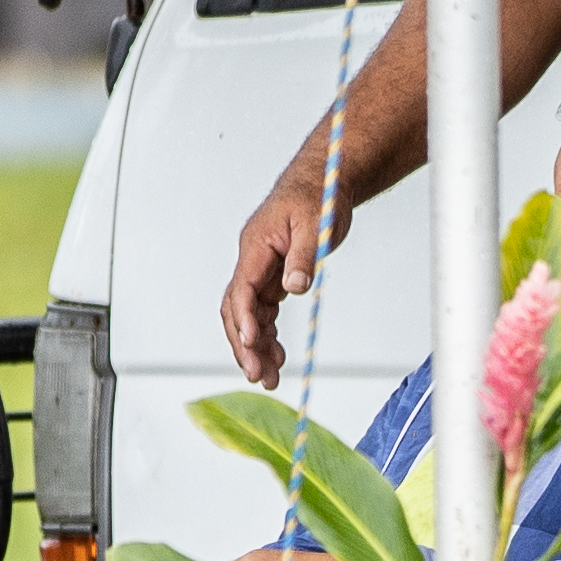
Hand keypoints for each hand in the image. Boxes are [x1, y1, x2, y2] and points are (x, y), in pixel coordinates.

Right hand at [221, 163, 337, 386]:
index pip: (242, 288)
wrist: (323, 182)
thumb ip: (305, 257)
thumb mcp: (316, 225)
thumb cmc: (318, 197)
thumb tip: (297, 287)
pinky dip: (268, 334)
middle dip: (244, 344)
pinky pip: (263, 312)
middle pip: (237, 309)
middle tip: (258, 375)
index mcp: (256, 245)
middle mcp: (252, 260)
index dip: (245, 318)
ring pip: (249, 315)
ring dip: (255, 346)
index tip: (252, 344)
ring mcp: (261, 270)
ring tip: (270, 378)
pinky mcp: (274, 277)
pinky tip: (277, 355)